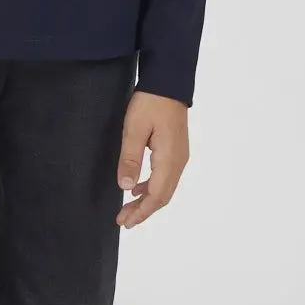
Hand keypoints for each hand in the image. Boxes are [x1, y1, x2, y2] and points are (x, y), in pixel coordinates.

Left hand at [115, 88, 188, 228]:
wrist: (169, 82)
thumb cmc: (150, 103)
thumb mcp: (134, 130)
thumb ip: (130, 159)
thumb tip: (127, 188)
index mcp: (169, 159)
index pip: (157, 195)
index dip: (141, 212)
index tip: (126, 222)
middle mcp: (178, 161)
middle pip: (163, 196)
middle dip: (143, 211)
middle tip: (124, 221)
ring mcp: (180, 156)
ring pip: (165, 187)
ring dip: (147, 200)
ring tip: (128, 208)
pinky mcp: (176, 150)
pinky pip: (166, 177)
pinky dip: (152, 187)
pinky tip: (138, 187)